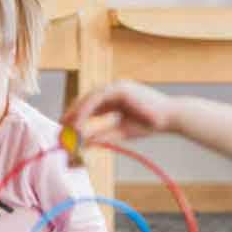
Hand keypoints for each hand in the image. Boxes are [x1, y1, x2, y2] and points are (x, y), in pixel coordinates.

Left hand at [61, 81, 176, 143]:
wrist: (170, 118)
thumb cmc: (150, 124)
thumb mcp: (121, 131)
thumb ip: (103, 136)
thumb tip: (85, 144)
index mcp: (117, 98)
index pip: (92, 106)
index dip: (78, 116)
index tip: (67, 128)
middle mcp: (115, 90)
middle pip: (87, 99)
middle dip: (72, 113)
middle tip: (60, 127)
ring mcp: (117, 87)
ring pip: (89, 98)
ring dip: (76, 112)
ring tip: (67, 127)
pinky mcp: (120, 88)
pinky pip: (97, 99)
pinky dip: (87, 111)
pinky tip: (79, 123)